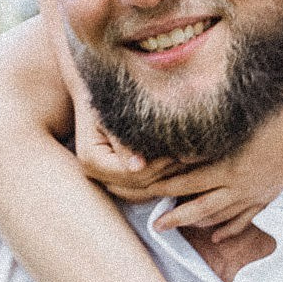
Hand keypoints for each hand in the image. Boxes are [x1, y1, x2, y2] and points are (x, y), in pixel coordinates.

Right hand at [63, 76, 175, 198]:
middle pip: (136, 186)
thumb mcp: (115, 114)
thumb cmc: (108, 95)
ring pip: (140, 192)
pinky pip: (139, 187)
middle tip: (191, 158)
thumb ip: (126, 141)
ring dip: (165, 179)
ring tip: (187, 162)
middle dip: (165, 174)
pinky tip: (177, 165)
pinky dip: (159, 179)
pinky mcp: (114, 176)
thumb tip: (138, 166)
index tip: (181, 153)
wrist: (94, 89)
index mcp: (91, 160)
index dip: (158, 166)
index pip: (130, 175)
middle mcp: (94, 174)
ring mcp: (103, 177)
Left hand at [150, 103, 282, 239]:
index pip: (188, 184)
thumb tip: (179, 157)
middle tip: (156, 226)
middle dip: (176, 217)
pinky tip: (216, 237)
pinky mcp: (267, 195)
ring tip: (181, 226)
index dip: (165, 189)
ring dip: (199, 223)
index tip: (148, 192)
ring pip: (221, 216)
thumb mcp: (234, 131)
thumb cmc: (270, 120)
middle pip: (200, 208)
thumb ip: (207, 148)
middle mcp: (239, 186)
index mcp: (228, 168)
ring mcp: (254, 194)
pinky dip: (229, 229)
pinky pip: (245, 218)